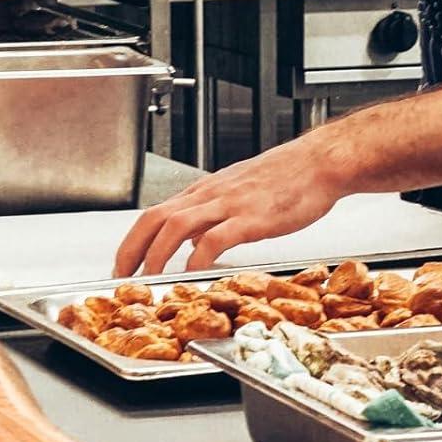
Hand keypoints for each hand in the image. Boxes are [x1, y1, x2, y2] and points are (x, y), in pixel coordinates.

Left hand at [114, 136, 344, 276]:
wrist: (321, 162)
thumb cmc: (290, 177)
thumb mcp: (241, 192)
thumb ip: (214, 215)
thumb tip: (196, 242)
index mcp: (205, 191)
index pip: (155, 214)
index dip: (133, 240)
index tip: (125, 264)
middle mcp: (210, 195)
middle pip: (153, 219)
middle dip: (131, 250)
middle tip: (121, 277)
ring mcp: (229, 204)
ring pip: (175, 227)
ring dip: (156, 256)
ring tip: (150, 279)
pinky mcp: (251, 217)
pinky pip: (215, 238)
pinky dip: (198, 258)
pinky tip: (195, 272)